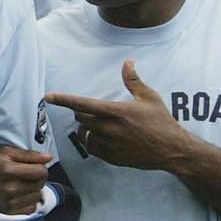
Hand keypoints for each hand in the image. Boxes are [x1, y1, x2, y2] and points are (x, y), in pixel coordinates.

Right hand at [0, 146, 51, 213]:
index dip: (39, 168)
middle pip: (41, 184)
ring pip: (37, 196)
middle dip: (36, 179)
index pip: (41, 171)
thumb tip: (48, 158)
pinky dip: (27, 203)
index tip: (31, 168)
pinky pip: (32, 208)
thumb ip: (27, 154)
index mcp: (7, 169)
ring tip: (18, 188)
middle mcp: (9, 187)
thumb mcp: (2, 154)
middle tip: (23, 177)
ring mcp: (9, 203)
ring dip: (32, 191)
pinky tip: (16, 198)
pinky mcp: (9, 214)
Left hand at [46, 60, 191, 170]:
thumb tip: (128, 62)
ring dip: (87, 129)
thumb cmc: (162, 121)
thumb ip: (133, 80)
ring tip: (100, 125)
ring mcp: (109, 145)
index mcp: (115, 111)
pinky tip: (105, 138)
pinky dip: (93, 142)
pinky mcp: (111, 157)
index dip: (63, 99)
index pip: (81, 104)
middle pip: (81, 119)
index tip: (48, 97)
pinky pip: (92, 149)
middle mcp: (108, 129)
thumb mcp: (149, 97)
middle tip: (94, 111)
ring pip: (84, 135)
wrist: (172, 150)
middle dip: (82, 114)